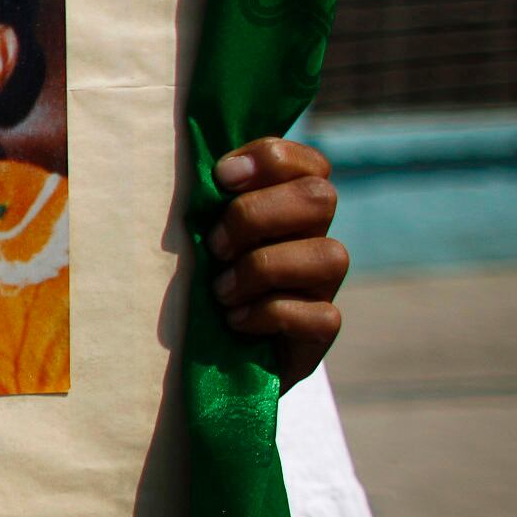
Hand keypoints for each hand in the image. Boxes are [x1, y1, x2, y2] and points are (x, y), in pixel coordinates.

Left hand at [208, 137, 347, 389]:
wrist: (204, 357)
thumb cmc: (192, 280)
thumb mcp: (193, 235)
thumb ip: (202, 200)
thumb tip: (186, 165)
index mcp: (287, 204)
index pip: (308, 163)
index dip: (270, 160)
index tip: (222, 178)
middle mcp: (314, 238)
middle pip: (320, 198)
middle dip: (256, 215)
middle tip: (214, 245)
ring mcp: (322, 285)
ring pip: (329, 255)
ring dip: (263, 267)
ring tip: (220, 290)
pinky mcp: (320, 330)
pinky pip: (320, 315)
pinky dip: (270, 313)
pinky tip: (235, 320)